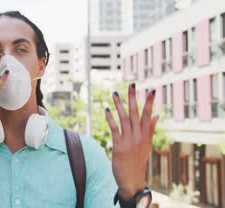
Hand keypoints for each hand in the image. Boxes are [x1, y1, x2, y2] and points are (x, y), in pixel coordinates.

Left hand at [105, 83, 158, 199]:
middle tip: (132, 84)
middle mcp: (138, 137)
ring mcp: (129, 141)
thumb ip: (150, 129)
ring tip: (115, 93)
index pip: (148, 115)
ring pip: (125, 119)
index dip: (150, 102)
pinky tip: (107, 110)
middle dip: (133, 98)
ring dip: (119, 105)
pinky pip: (115, 130)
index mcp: (145, 136)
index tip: (152, 90)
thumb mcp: (146, 145)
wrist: (132, 180)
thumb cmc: (138, 162)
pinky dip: (111, 119)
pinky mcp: (119, 147)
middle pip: (136, 114)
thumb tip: (157, 115)